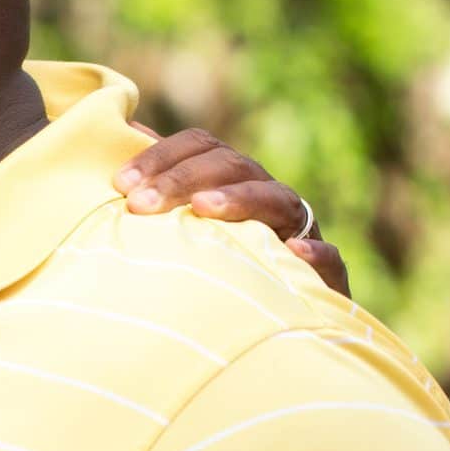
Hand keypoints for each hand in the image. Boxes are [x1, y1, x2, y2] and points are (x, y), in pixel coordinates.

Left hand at [114, 126, 348, 296]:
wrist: (276, 322)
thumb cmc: (213, 265)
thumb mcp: (179, 225)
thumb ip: (156, 183)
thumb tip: (122, 128)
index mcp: (233, 180)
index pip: (201, 146)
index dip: (161, 156)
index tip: (120, 182)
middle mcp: (267, 197)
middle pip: (233, 166)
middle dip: (183, 179)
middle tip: (140, 203)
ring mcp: (299, 233)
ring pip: (278, 200)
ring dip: (240, 200)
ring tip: (202, 208)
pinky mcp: (324, 276)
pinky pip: (329, 258)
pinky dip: (315, 253)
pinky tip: (293, 253)